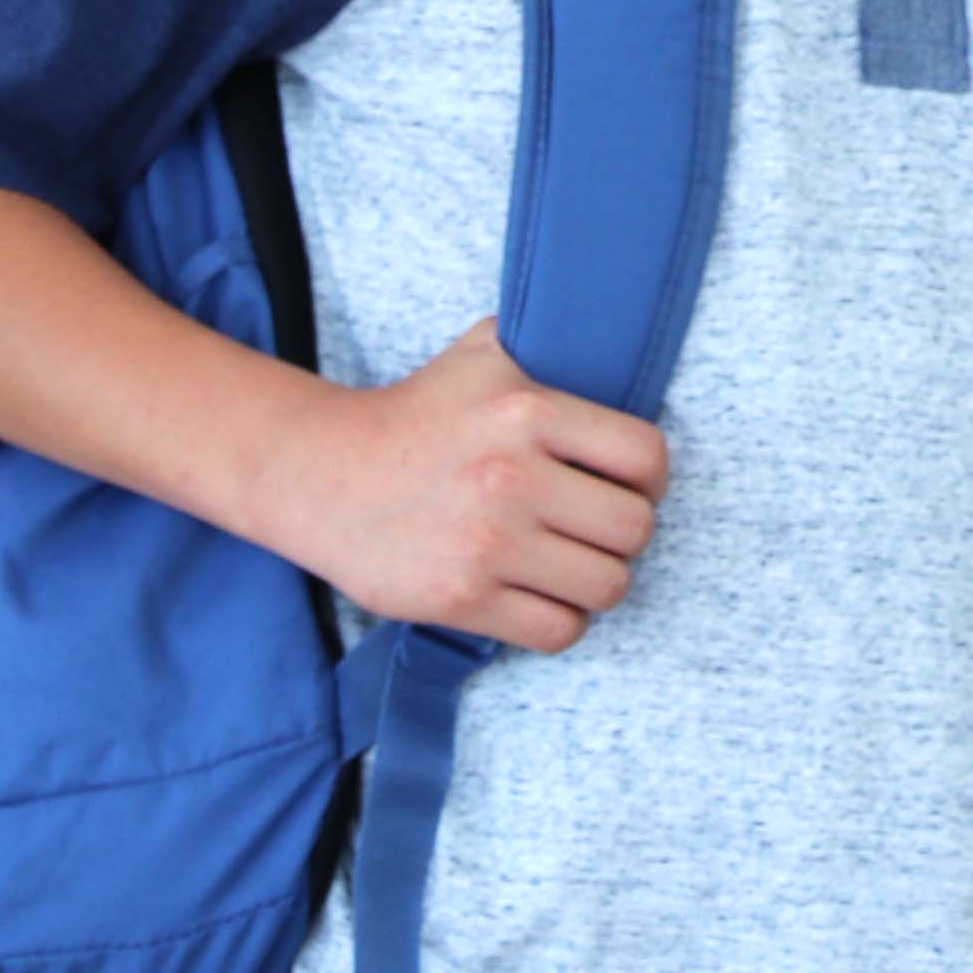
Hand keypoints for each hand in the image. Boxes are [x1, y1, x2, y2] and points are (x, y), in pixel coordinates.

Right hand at [241, 318, 664, 651]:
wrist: (323, 474)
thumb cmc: (415, 414)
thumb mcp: (484, 352)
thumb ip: (551, 344)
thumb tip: (614, 341)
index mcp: (526, 411)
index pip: (645, 457)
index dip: (649, 477)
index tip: (629, 484)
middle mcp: (512, 478)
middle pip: (634, 528)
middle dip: (624, 532)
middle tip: (594, 527)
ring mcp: (488, 544)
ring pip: (607, 585)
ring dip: (596, 579)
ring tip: (569, 563)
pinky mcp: (462, 599)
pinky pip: (559, 630)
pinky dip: (560, 619)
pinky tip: (538, 594)